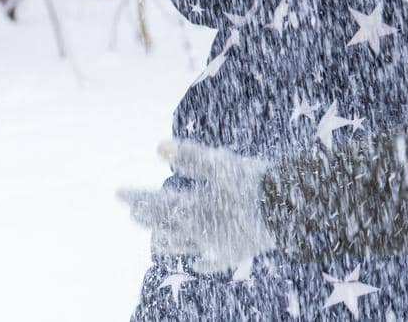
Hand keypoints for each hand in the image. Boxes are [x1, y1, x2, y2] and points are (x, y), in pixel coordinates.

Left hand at [119, 140, 277, 274]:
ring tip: (157, 235)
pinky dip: (197, 259)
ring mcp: (213, 246)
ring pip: (179, 247)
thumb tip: (158, 146)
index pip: (153, 204)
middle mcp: (196, 231)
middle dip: (145, 216)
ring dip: (164, 239)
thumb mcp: (221, 163)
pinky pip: (208, 261)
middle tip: (133, 210)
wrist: (289, 210)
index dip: (135, 197)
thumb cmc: (254, 182)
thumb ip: (189, 156)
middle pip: (162, 226)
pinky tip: (195, 260)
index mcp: (190, 208)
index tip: (118, 192)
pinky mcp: (232, 254)